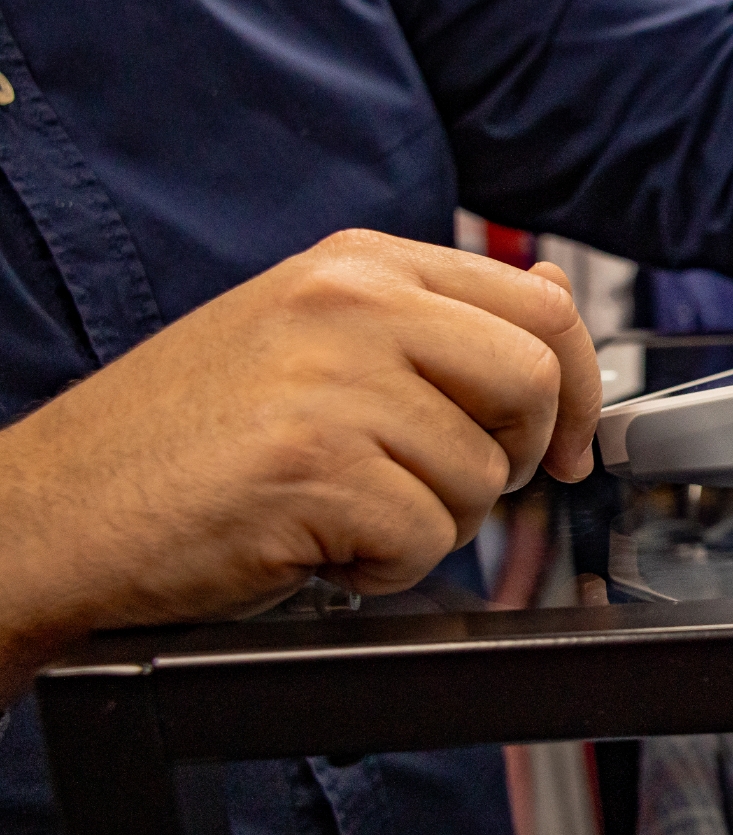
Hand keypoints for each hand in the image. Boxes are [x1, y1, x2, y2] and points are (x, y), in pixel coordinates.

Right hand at [0, 230, 599, 691]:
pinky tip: (314, 545)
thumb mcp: (310, 342)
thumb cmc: (180, 443)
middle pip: (534, 382)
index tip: (567, 442)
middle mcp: (349, 304)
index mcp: (356, 266)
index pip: (541, 301)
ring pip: (483, 476)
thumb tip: (549, 293)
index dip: (577, 384)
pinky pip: (426, 541)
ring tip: (338, 512)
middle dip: (512, 458)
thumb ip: (432, 321)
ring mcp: (333, 382)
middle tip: (439, 490)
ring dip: (427, 523)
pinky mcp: (316, 466)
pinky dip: (383, 569)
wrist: (50, 514)